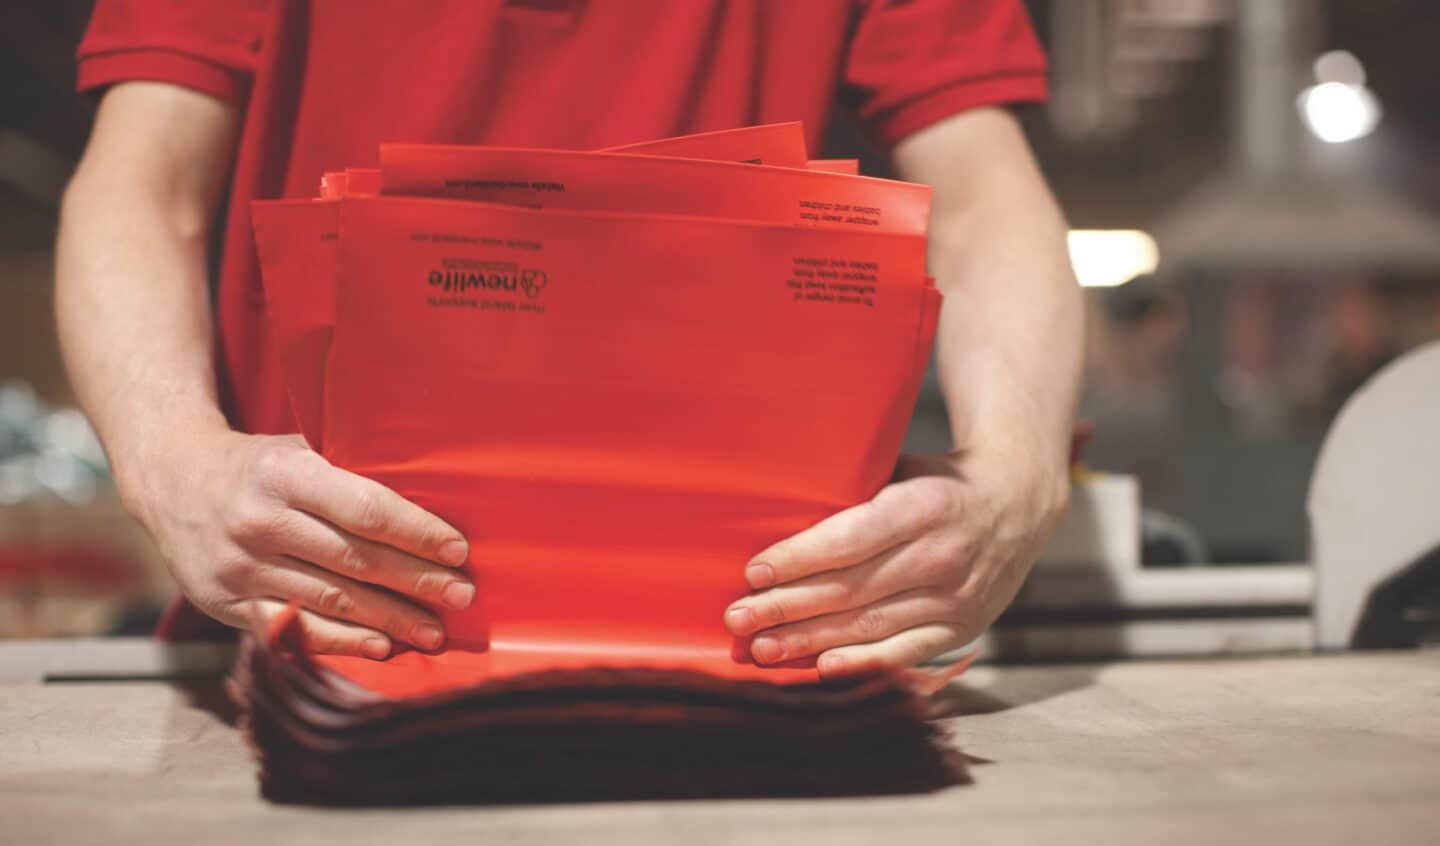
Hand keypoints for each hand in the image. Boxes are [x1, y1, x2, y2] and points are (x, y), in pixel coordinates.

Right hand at [124, 429, 472, 657]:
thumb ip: (351, 470)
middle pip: (353, 560)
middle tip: (463, 595)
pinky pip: (294, 629)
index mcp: (283, 474)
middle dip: (416, 581)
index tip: (457, 549)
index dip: (415, 532)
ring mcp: (239, 568)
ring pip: (329, 600)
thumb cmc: (259, 464)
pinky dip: (342, 642)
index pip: (364, 509)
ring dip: (389, 620)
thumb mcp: (299, 448)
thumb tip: (433, 496)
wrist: (170, 479)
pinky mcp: (227, 605)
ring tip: (435, 631)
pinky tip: (381, 647)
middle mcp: (258, 522)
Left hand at [722, 440, 1068, 677]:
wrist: (1018, 500)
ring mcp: (955, 599)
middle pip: (851, 590)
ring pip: (869, 626)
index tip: (754, 572)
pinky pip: (905, 654)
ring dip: (809, 641)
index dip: (799, 559)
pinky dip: (861, 665)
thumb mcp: (902, 467)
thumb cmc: (939, 482)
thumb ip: (853, 490)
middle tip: (738, 618)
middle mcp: (942, 556)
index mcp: (924, 507)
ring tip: (761, 648)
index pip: (850, 540)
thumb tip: (775, 504)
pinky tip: (821, 669)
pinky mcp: (961, 629)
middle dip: (787, 607)